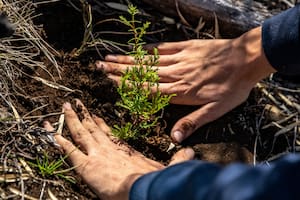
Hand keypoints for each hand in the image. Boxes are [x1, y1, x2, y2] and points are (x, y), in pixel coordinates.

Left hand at [44, 100, 193, 199]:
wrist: (144, 189)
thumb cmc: (154, 181)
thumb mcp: (168, 168)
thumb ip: (179, 158)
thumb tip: (191, 150)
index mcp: (125, 149)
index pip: (110, 133)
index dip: (101, 123)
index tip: (95, 114)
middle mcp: (109, 147)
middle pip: (93, 128)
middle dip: (84, 115)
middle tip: (74, 102)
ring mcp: (97, 154)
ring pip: (80, 133)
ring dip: (71, 120)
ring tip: (63, 107)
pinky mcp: (87, 165)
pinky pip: (70, 151)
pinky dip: (59, 141)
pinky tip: (50, 133)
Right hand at [97, 27, 274, 142]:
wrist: (246, 60)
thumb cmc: (232, 87)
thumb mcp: (215, 110)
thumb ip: (192, 122)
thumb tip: (174, 137)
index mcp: (180, 91)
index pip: (147, 89)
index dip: (127, 85)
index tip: (109, 80)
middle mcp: (175, 74)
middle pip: (142, 72)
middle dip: (119, 69)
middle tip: (100, 65)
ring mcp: (180, 59)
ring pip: (149, 60)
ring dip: (129, 58)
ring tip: (111, 56)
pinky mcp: (187, 47)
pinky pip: (164, 48)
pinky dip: (150, 48)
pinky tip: (139, 48)